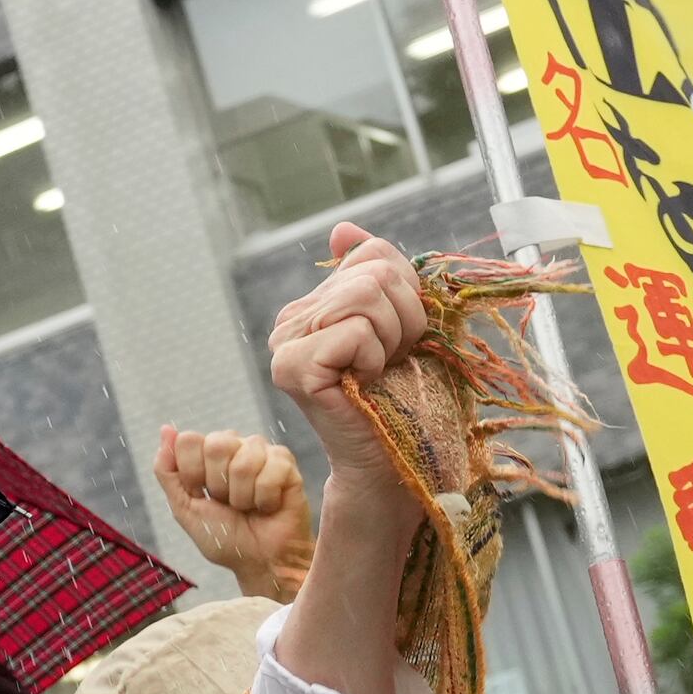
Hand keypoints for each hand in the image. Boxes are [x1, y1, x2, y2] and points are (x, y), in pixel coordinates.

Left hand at [156, 423, 315, 598]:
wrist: (259, 562)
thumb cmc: (224, 537)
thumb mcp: (184, 507)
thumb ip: (168, 470)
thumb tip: (165, 429)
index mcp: (206, 454)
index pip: (188, 440)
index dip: (192, 473)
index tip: (201, 494)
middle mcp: (234, 447)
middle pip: (216, 444)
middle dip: (218, 484)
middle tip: (227, 502)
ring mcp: (262, 453)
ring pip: (244, 461)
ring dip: (243, 496)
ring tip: (249, 507)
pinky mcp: (287, 463)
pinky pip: (271, 471)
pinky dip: (265, 499)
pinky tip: (268, 506)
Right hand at [264, 225, 428, 519]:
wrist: (397, 463)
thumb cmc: (406, 398)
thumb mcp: (401, 320)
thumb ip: (376, 270)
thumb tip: (341, 230)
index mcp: (314, 306)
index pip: (372, 256)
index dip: (407, 295)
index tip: (400, 340)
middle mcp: (289, 322)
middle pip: (373, 273)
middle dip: (405, 317)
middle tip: (393, 361)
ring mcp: (285, 345)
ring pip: (366, 295)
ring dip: (393, 338)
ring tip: (380, 372)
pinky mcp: (292, 369)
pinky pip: (356, 330)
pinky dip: (375, 358)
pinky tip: (362, 385)